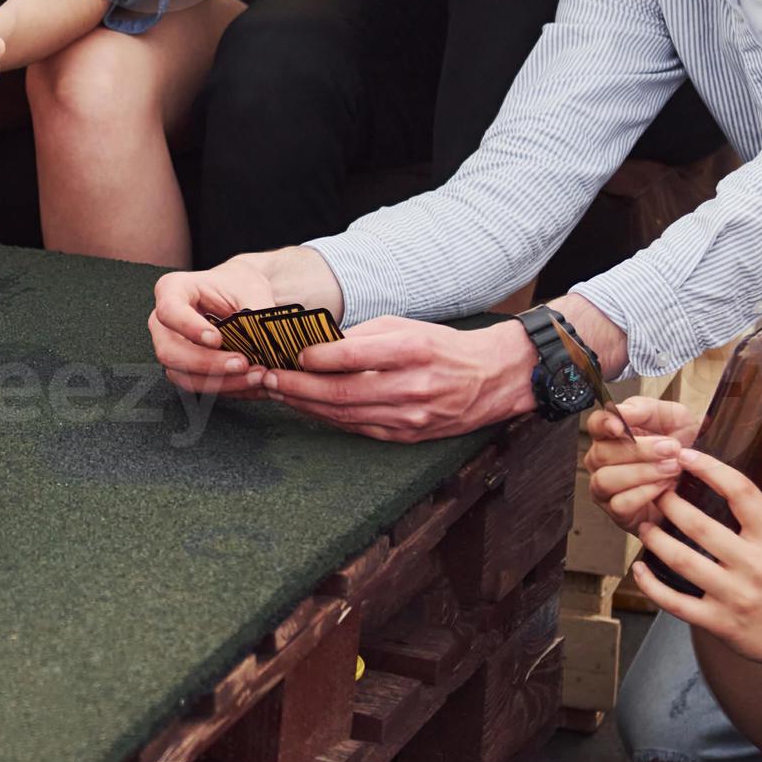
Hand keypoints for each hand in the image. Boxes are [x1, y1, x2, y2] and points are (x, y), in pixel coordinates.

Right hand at [148, 253, 285, 395]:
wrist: (240, 295)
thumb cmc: (238, 286)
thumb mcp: (251, 289)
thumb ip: (256, 314)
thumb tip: (266, 343)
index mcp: (172, 290)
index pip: (169, 311)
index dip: (189, 328)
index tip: (216, 339)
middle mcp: (164, 322)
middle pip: (170, 352)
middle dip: (208, 364)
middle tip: (242, 363)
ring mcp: (172, 348)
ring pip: (183, 376)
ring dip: (221, 382)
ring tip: (255, 376)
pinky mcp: (185, 369)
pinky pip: (200, 386)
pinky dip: (228, 388)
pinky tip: (252, 383)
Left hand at [259, 314, 534, 441]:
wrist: (492, 379)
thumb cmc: (444, 346)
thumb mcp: (407, 326)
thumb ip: (363, 336)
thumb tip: (318, 345)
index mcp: (413, 351)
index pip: (356, 356)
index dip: (319, 358)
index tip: (294, 355)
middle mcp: (412, 387)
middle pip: (343, 392)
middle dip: (298, 388)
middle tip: (268, 379)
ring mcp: (411, 416)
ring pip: (346, 415)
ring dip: (307, 406)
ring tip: (279, 394)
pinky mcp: (408, 435)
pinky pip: (359, 429)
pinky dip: (330, 419)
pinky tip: (308, 409)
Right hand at [585, 394, 700, 536]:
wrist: (701, 478)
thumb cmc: (682, 445)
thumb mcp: (673, 418)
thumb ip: (646, 409)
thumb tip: (621, 411)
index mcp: (610, 434)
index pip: (594, 425)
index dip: (603, 425)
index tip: (619, 426)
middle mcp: (601, 461)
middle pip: (602, 454)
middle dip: (639, 451)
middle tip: (670, 449)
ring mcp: (605, 488)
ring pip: (606, 480)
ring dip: (642, 473)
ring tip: (671, 469)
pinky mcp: (617, 512)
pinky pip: (620, 504)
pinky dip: (643, 494)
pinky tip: (664, 488)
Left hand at [631, 446, 761, 678]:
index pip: (742, 493)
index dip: (710, 469)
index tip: (685, 455)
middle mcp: (756, 566)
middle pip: (700, 526)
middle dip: (670, 503)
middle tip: (655, 491)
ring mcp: (736, 596)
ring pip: (681, 561)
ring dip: (655, 539)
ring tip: (645, 524)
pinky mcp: (720, 623)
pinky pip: (675, 602)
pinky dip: (650, 584)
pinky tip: (638, 567)